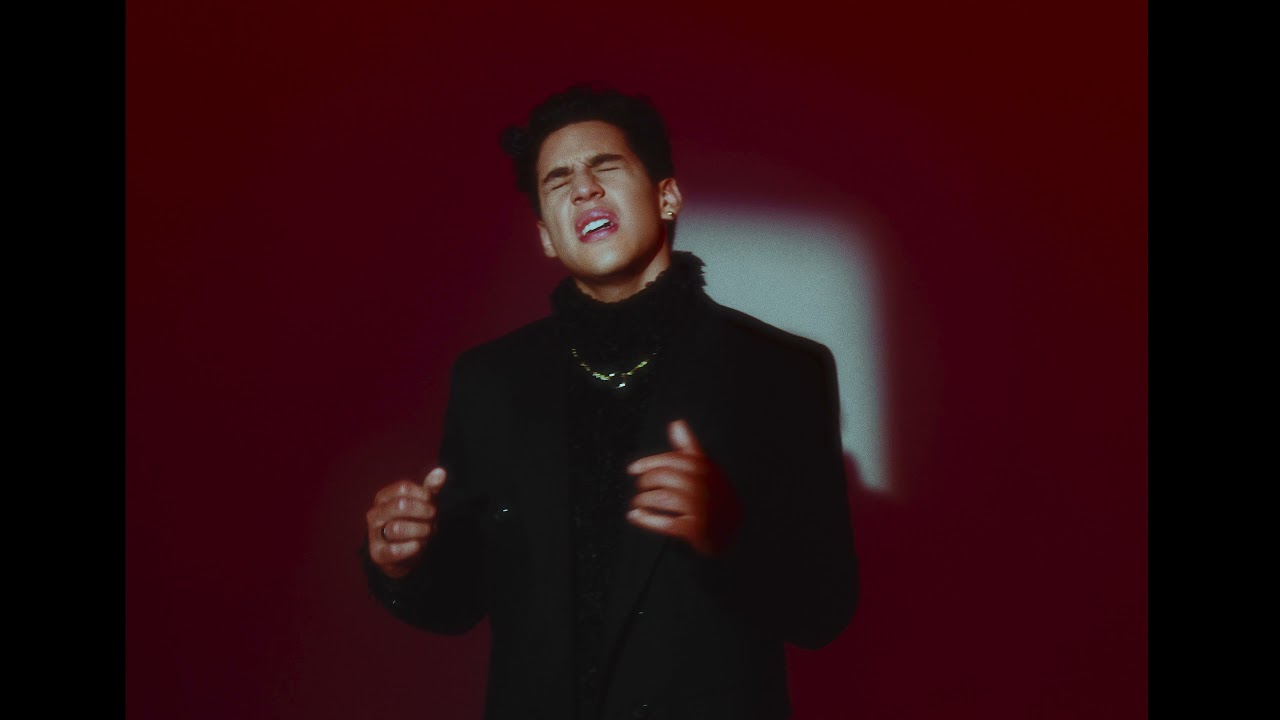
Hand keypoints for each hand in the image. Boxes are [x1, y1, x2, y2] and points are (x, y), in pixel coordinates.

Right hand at [366, 467, 446, 578]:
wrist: (403, 555)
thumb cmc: (413, 523)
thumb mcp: (422, 504)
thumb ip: (430, 489)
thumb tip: (441, 472)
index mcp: (383, 497)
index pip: (403, 487)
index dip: (423, 494)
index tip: (431, 502)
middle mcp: (375, 514)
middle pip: (400, 505)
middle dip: (423, 512)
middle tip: (433, 518)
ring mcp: (373, 534)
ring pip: (397, 528)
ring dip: (420, 531)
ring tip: (427, 533)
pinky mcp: (378, 554)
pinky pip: (394, 550)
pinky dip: (411, 547)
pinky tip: (418, 545)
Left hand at [626, 420, 740, 556]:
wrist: (732, 528)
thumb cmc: (715, 494)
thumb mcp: (706, 468)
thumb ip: (689, 446)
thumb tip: (677, 423)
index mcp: (706, 469)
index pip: (672, 460)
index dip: (649, 463)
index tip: (632, 469)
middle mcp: (704, 486)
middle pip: (665, 477)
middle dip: (646, 481)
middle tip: (640, 486)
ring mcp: (701, 508)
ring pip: (662, 498)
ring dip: (644, 500)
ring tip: (637, 502)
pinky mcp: (695, 529)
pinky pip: (665, 522)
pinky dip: (646, 519)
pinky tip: (636, 516)